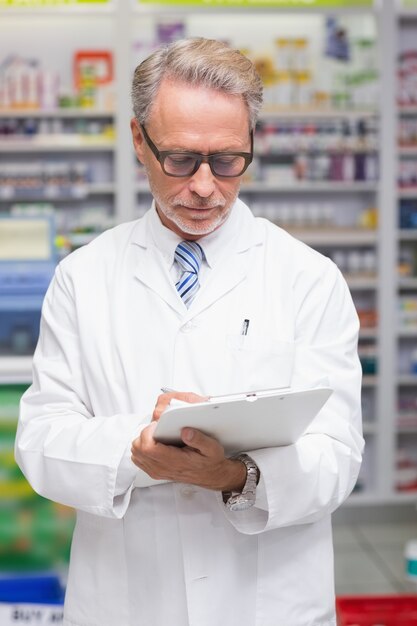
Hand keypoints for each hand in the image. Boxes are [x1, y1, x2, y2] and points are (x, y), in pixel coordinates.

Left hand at [131, 391, 246, 491]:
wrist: (211, 475)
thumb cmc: (210, 461)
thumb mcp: (212, 448)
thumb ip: (200, 439)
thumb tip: (186, 431)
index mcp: (174, 461)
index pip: (147, 448)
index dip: (147, 433)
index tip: (157, 425)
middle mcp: (162, 468)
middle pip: (138, 450)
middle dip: (144, 435)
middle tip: (157, 428)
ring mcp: (157, 471)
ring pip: (136, 455)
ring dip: (142, 441)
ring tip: (156, 435)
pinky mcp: (155, 472)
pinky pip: (139, 460)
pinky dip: (142, 449)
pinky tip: (155, 443)